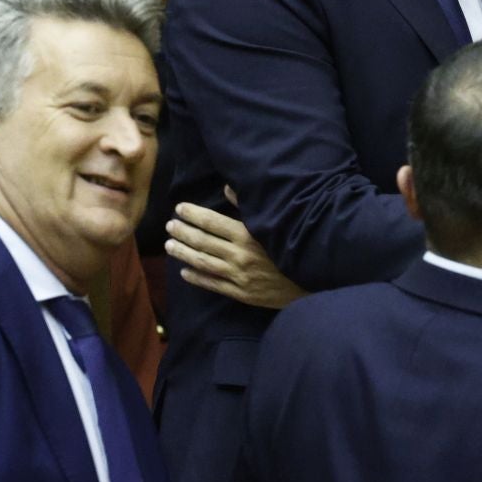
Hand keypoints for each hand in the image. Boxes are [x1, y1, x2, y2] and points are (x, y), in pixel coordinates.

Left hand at [166, 186, 306, 309]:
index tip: (179, 209)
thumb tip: (227, 188)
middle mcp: (240, 255)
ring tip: (169, 245)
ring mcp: (239, 276)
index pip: (212, 222)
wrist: (312, 281)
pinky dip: (197, 278)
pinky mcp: (242, 293)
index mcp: (247, 235)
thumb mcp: (274, 223)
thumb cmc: (292, 246)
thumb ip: (248, 206)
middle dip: (184, 232)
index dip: (193, 214)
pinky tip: (184, 272)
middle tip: (169, 225)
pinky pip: (214, 285)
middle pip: (203, 242)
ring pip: (204, 263)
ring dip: (184, 253)